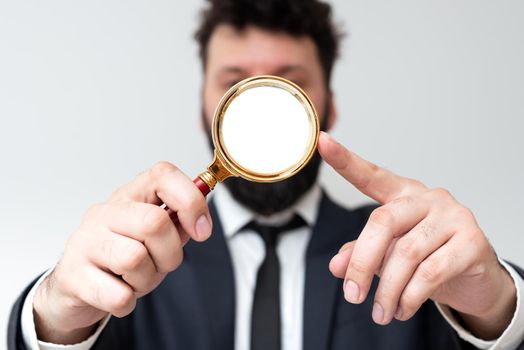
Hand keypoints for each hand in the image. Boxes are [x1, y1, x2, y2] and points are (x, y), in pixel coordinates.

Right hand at [33, 161, 212, 343]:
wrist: (75, 289)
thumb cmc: (121, 258)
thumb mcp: (155, 238)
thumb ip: (178, 225)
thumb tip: (199, 223)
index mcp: (130, 196)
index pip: (163, 175)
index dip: (191, 202)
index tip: (202, 230)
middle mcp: (104, 213)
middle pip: (154, 222)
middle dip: (170, 253)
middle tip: (161, 263)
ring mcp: (84, 242)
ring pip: (135, 258)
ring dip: (147, 279)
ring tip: (136, 278)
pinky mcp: (72, 276)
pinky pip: (118, 295)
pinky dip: (127, 302)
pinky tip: (119, 293)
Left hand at [319, 132, 515, 338]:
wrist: (475, 279)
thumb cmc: (428, 258)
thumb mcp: (390, 255)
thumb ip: (362, 254)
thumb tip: (336, 266)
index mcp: (403, 194)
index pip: (371, 175)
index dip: (345, 160)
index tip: (322, 142)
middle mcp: (428, 198)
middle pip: (381, 222)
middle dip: (362, 263)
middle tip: (352, 296)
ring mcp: (453, 216)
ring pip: (405, 253)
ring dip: (387, 290)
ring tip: (381, 312)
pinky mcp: (472, 241)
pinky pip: (430, 272)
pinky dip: (411, 296)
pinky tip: (403, 309)